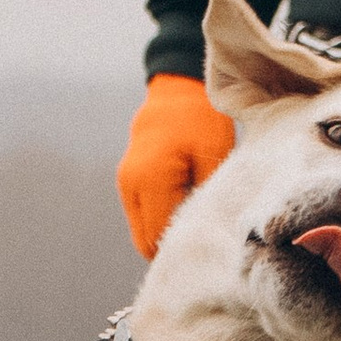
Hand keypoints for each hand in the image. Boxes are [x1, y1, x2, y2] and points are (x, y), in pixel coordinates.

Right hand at [116, 75, 236, 257]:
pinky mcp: (127, 182)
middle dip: (171, 248)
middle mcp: (131, 186)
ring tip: (195, 226)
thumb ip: (206, 198)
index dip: (182, 249)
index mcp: (151, 180)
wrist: (177, 91)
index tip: (207, 248)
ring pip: (141, 232)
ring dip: (164, 236)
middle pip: (145, 242)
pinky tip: (184, 212)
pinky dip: (159, 221)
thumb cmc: (201, 121)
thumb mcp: (215, 156)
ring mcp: (125, 184)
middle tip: (203, 245)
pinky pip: (141, 217)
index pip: (160, 237)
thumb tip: (207, 233)